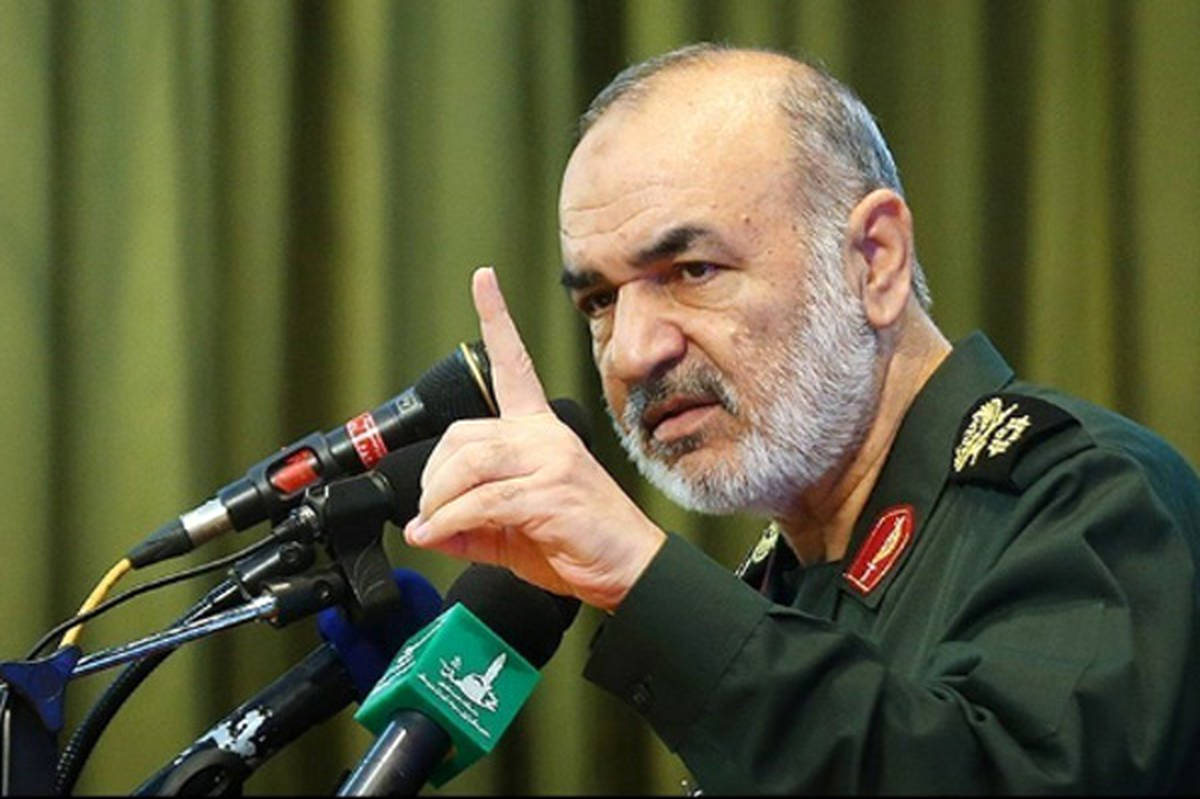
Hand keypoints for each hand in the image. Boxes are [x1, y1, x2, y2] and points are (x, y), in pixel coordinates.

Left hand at [404, 267, 666, 610]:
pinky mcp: (551, 491)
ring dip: (437, 501)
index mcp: (540, 431)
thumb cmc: (578, 543)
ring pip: (469, 464)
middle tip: (427, 512)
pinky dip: (450, 522)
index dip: (497, 318)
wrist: (629, 571)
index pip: (515, 365)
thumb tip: (424, 527)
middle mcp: (545, 436)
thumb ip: (470, 519)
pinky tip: (440, 535)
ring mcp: (551, 459)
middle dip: (432, 477)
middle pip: (464, 433)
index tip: (483, 278)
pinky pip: (482, 500)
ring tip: (432, 526)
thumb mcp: (511, 528)